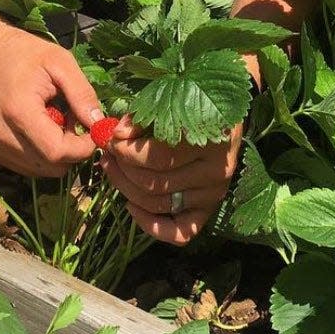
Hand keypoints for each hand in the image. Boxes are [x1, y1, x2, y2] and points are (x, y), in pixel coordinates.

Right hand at [0, 21, 103, 177]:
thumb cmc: (24, 52)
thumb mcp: (61, 62)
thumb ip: (82, 94)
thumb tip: (99, 125)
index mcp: (18, 112)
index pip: (57, 152)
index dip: (83, 147)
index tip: (93, 129)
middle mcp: (2, 136)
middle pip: (51, 166)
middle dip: (72, 149)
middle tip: (74, 120)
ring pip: (41, 170)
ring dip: (58, 153)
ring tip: (58, 120)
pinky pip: (28, 166)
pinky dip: (42, 153)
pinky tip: (43, 128)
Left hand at [99, 119, 242, 245]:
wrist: (226, 119)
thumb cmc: (194, 105)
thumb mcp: (171, 100)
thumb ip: (143, 116)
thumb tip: (117, 134)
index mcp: (209, 142)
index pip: (157, 157)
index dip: (125, 151)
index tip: (109, 138)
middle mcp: (214, 173)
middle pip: (154, 183)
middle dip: (122, 168)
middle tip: (108, 153)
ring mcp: (212, 195)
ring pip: (158, 204)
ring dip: (126, 189)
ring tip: (111, 169)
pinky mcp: (208, 210)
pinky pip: (180, 233)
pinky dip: (152, 226)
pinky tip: (131, 207)